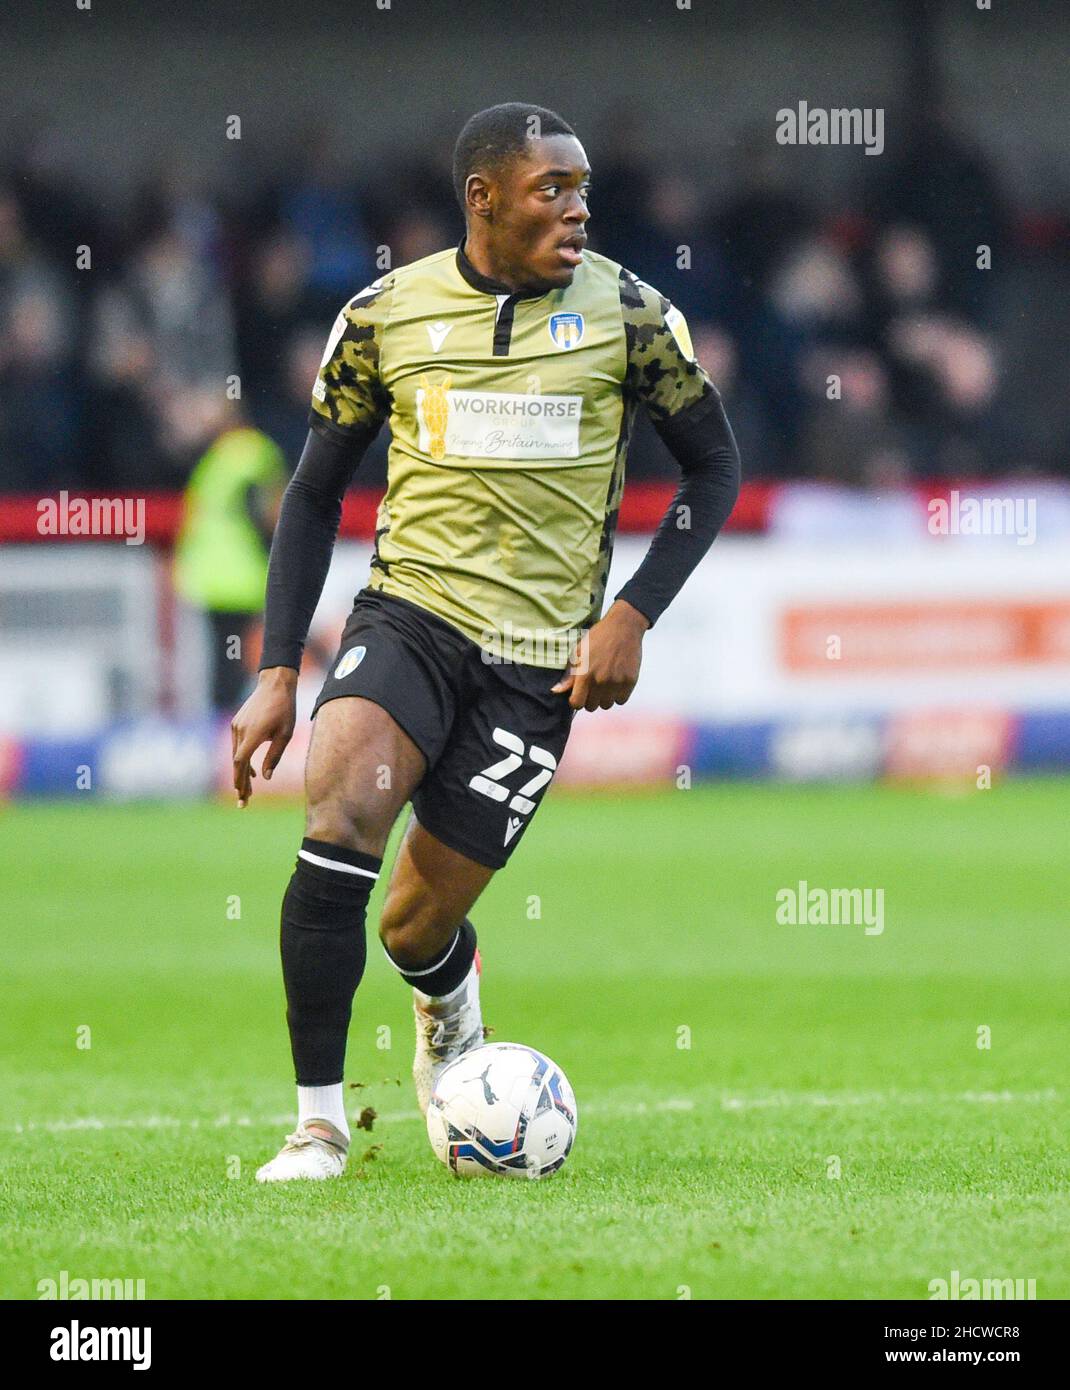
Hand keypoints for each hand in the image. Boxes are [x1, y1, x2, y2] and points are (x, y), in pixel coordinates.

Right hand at [231, 667, 297, 807]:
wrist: (275, 683)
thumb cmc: (285, 709)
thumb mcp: (285, 734)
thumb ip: (274, 756)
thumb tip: (265, 778)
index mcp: (252, 734)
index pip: (241, 762)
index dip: (240, 780)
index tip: (242, 795)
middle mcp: (240, 730)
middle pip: (236, 762)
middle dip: (240, 783)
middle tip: (244, 802)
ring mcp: (236, 726)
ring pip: (236, 755)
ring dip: (242, 773)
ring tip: (248, 791)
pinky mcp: (237, 723)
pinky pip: (237, 746)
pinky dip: (242, 759)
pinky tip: (252, 771)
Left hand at [551, 600, 648, 710]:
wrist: (623, 627)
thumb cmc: (597, 638)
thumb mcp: (578, 652)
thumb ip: (569, 674)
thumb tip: (556, 691)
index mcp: (584, 674)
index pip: (577, 704)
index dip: (576, 699)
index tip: (579, 692)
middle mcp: (600, 681)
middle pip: (592, 707)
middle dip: (590, 699)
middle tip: (593, 685)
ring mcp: (616, 682)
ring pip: (607, 705)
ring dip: (604, 698)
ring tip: (605, 683)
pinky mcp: (630, 681)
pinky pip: (621, 700)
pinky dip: (618, 695)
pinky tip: (616, 682)